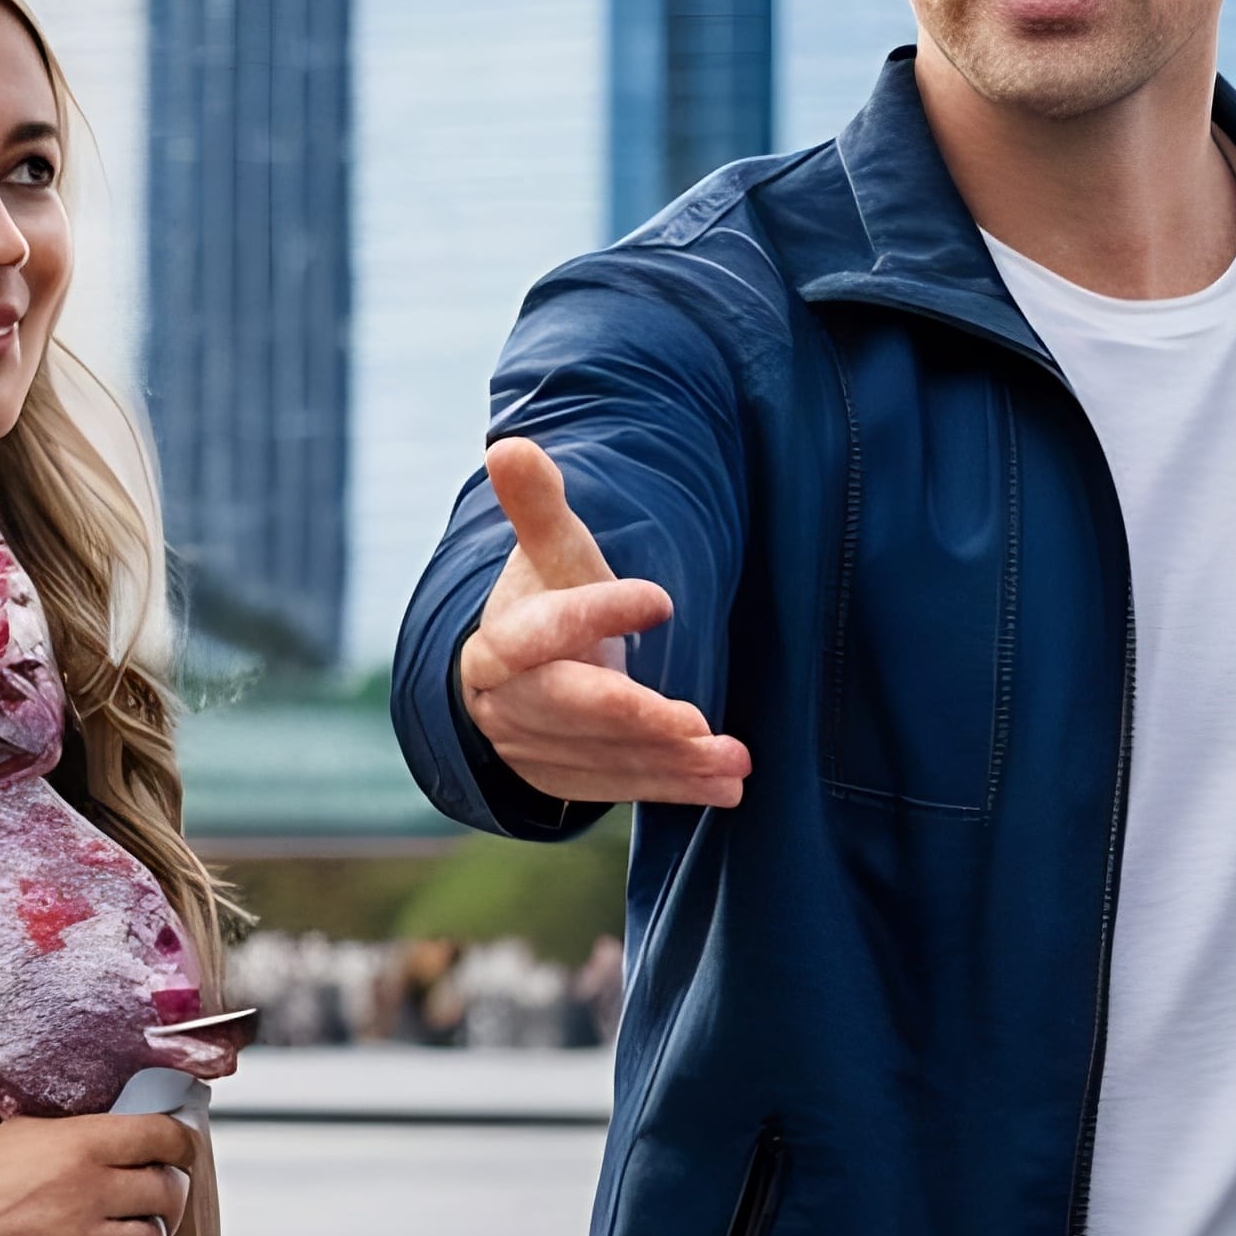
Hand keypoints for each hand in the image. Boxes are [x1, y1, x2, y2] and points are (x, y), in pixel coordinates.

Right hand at [0, 1110, 196, 1235]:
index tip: (179, 1156)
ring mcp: (80, 1234)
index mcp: (78, 1141)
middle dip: (168, 1201)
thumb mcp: (17, 1136)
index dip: (180, 1147)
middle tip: (156, 1206)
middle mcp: (89, 1185)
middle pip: (166, 1191)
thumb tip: (105, 1142)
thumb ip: (69, 1139)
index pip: (161, 1136)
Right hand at [454, 438, 748, 807]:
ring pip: (602, 757)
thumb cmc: (547, 602)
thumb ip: (539, 508)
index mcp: (500, 643)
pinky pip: (620, 788)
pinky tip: (725, 788)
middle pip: (569, 709)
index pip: (538, 631)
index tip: (662, 598)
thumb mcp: (551, 556)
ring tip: (734, 761)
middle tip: (700, 723)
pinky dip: (673, 790)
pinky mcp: (564, 782)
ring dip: (671, 763)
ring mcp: (533, 750)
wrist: (515, 678)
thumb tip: (510, 445)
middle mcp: (510, 703)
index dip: (595, 615)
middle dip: (636, 717)